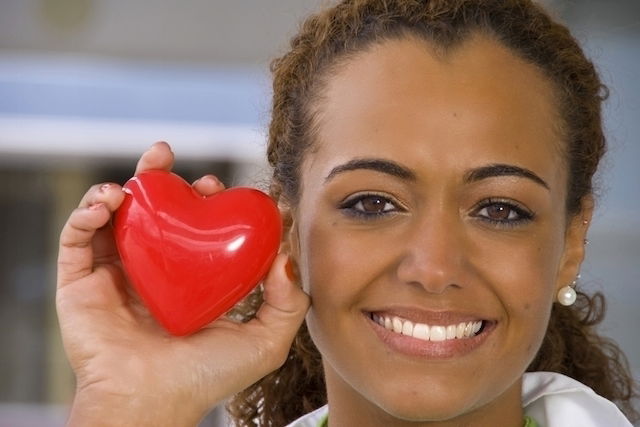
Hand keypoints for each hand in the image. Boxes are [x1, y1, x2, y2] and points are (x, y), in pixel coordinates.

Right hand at [56, 142, 309, 425]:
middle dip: (164, 180)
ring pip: (114, 217)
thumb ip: (289, 303)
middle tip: (175, 163)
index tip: (219, 188)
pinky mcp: (79, 283)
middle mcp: (152, 274)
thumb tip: (286, 258)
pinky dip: (86, 211)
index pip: (195, 230)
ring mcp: (114, 276)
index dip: (205, 202)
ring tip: (145, 169)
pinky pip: (76, 238)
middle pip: (153, 215)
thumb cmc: (205, 376)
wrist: (150, 401)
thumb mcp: (265, 341)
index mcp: (189, 282)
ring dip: (126, 184)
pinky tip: (107, 201)